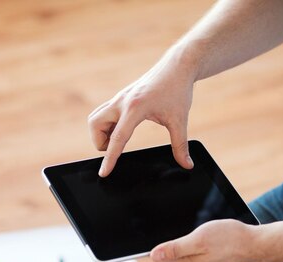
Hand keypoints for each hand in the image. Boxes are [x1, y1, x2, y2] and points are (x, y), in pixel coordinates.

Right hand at [88, 53, 196, 176]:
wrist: (177, 67)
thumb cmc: (178, 90)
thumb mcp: (180, 120)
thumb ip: (180, 145)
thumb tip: (187, 165)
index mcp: (135, 108)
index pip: (117, 139)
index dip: (109, 158)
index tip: (104, 173)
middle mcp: (122, 102)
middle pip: (95, 125)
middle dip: (100, 142)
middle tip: (116, 149)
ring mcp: (119, 98)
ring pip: (95, 118)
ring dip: (100, 133)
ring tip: (118, 139)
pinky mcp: (120, 97)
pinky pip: (103, 113)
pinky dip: (106, 124)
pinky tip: (122, 128)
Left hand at [149, 219, 259, 261]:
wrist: (254, 245)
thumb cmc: (229, 239)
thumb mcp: (199, 240)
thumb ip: (175, 249)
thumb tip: (153, 255)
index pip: (161, 257)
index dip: (159, 243)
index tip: (162, 230)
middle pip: (171, 255)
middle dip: (173, 242)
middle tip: (187, 230)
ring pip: (183, 253)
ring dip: (185, 242)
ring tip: (199, 234)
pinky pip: (193, 254)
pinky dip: (195, 244)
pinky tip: (205, 238)